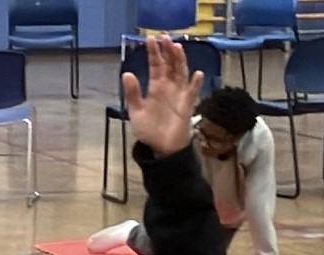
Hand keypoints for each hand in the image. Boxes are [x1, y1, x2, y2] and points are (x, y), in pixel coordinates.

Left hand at [123, 36, 204, 158]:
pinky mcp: (187, 104)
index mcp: (155, 87)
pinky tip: (197, 74)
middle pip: (169, 64)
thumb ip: (132, 93)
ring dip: (179, 60)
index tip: (151, 39)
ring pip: (181, 72)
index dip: (153, 53)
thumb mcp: (135, 111)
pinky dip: (196, 83)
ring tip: (177, 47)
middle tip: (164, 37)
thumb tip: (126, 73)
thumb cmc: (149, 129)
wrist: (161, 147)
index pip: (156, 65)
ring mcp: (179, 94)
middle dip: (167, 51)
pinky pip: (193, 92)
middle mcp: (168, 87)